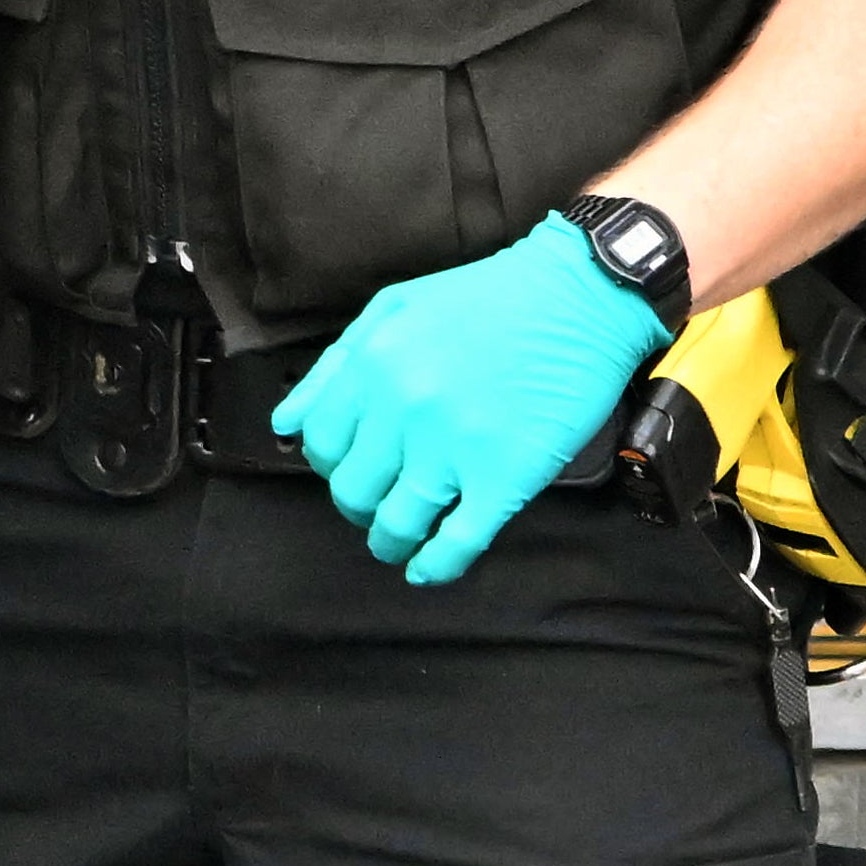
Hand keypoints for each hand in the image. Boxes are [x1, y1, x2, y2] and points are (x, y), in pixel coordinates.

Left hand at [271, 217, 666, 587]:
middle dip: (359, 507)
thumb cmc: (488, 298)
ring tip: (398, 542)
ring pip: (396, 525)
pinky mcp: (504, 478)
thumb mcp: (394, 309)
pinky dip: (435, 567)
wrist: (579, 295)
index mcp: (372, 366)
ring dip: (389, 543)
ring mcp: (453, 448)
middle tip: (378, 504)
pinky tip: (427, 570)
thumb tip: (287, 424)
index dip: (333, 465)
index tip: (353, 468)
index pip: (321, 444)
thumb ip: (335, 366)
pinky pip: (456, 543)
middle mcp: (403, 411)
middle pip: (353, 491)